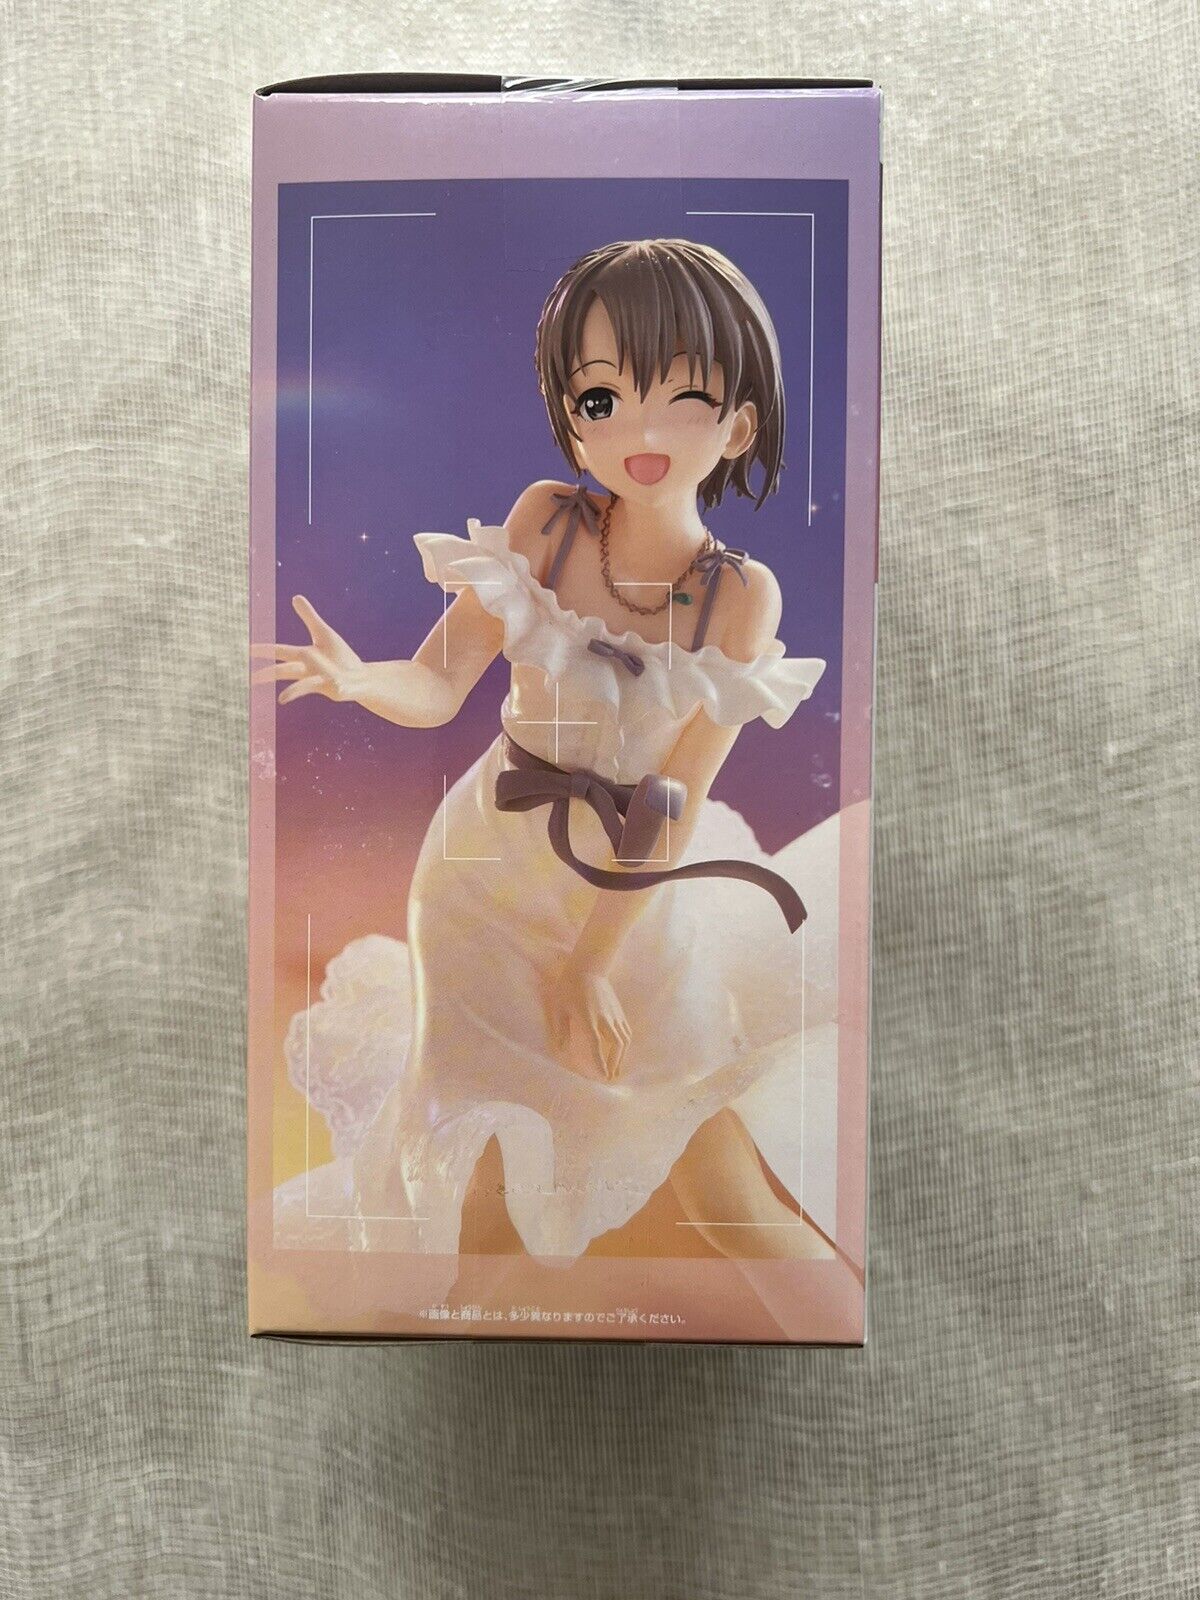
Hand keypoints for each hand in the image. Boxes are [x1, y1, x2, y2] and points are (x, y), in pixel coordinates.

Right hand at [251, 595, 364, 703]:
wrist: (361, 677)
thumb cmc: (340, 657)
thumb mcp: (323, 633)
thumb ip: (309, 617)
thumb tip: (295, 597)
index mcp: (305, 656)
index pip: (281, 651)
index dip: (264, 650)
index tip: (247, 649)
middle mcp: (310, 669)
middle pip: (286, 670)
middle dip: (269, 673)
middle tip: (251, 679)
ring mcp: (322, 679)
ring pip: (304, 684)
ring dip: (293, 691)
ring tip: (281, 699)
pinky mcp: (335, 687)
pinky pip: (333, 687)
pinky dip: (334, 688)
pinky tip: (332, 690)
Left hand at [543, 958, 631, 1081]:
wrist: (587, 967)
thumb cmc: (568, 987)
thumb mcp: (558, 1008)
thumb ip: (561, 1029)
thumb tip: (562, 1049)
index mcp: (588, 1019)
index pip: (596, 1045)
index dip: (600, 1063)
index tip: (603, 1077)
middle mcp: (604, 1018)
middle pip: (615, 1045)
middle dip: (614, 1063)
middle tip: (609, 1077)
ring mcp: (614, 1014)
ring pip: (624, 1038)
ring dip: (621, 1055)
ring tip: (616, 1068)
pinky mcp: (618, 1010)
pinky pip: (626, 1030)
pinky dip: (625, 1043)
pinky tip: (620, 1050)